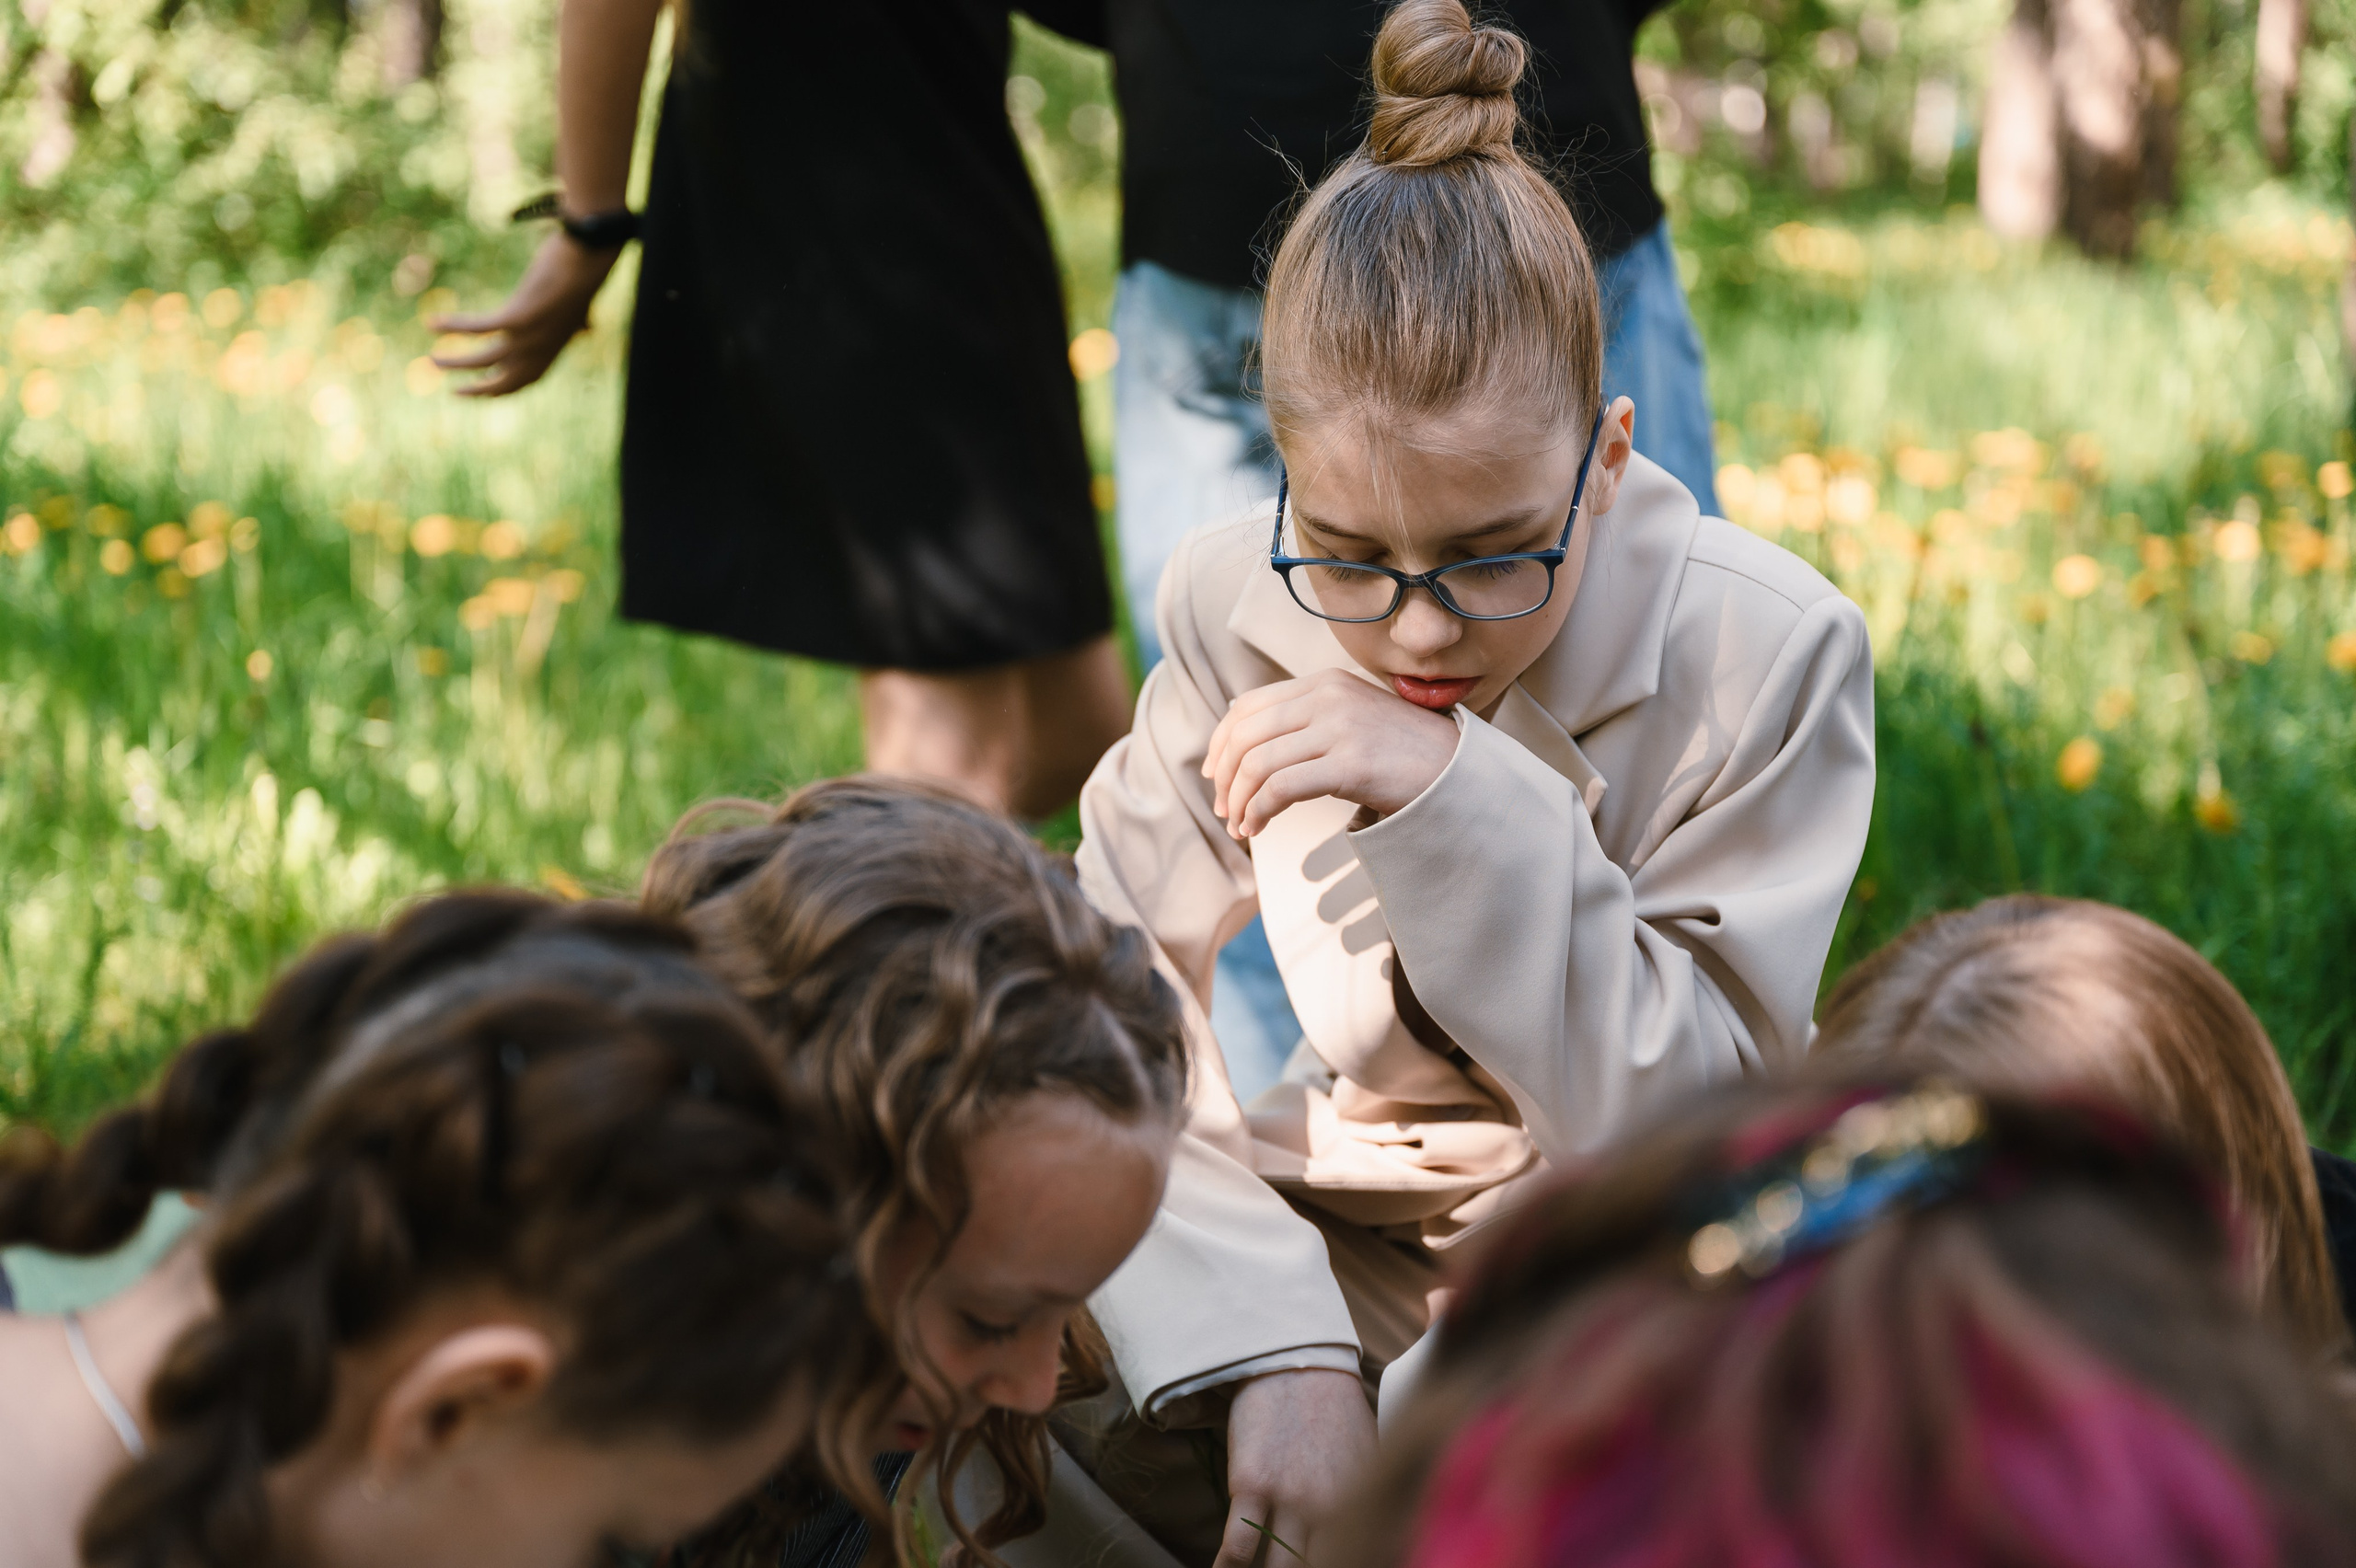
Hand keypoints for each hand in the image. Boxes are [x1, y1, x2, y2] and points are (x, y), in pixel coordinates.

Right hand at [430, 232, 620, 396]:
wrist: (589, 257)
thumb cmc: (584, 278)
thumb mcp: (582, 308)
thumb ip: (580, 322)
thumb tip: (589, 327)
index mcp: (553, 350)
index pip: (525, 381)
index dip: (502, 390)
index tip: (481, 393)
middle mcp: (540, 350)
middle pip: (503, 382)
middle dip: (476, 390)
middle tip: (452, 392)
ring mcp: (529, 337)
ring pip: (483, 360)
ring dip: (454, 363)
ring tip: (431, 360)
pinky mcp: (517, 317)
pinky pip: (477, 328)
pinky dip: (453, 326)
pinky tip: (432, 323)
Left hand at [1203, 669, 1458, 839]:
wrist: (1457, 772)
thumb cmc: (1402, 754)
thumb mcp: (1351, 718)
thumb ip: (1307, 717)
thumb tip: (1244, 729)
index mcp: (1323, 683)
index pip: (1248, 706)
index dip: (1220, 743)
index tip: (1214, 774)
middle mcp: (1328, 697)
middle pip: (1246, 736)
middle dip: (1224, 778)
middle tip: (1223, 810)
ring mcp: (1340, 728)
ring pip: (1258, 763)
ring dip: (1239, 801)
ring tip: (1240, 826)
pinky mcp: (1351, 764)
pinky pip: (1281, 788)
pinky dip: (1259, 811)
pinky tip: (1258, 828)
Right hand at [1219, 1368, 1374, 1567]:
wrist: (1294, 1361)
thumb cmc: (1334, 1408)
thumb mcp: (1370, 1456)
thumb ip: (1372, 1499)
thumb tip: (1383, 1534)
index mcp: (1366, 1500)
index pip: (1361, 1556)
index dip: (1349, 1563)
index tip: (1337, 1561)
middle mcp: (1332, 1505)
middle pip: (1320, 1566)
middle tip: (1291, 1567)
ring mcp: (1290, 1496)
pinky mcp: (1252, 1484)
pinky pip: (1238, 1548)